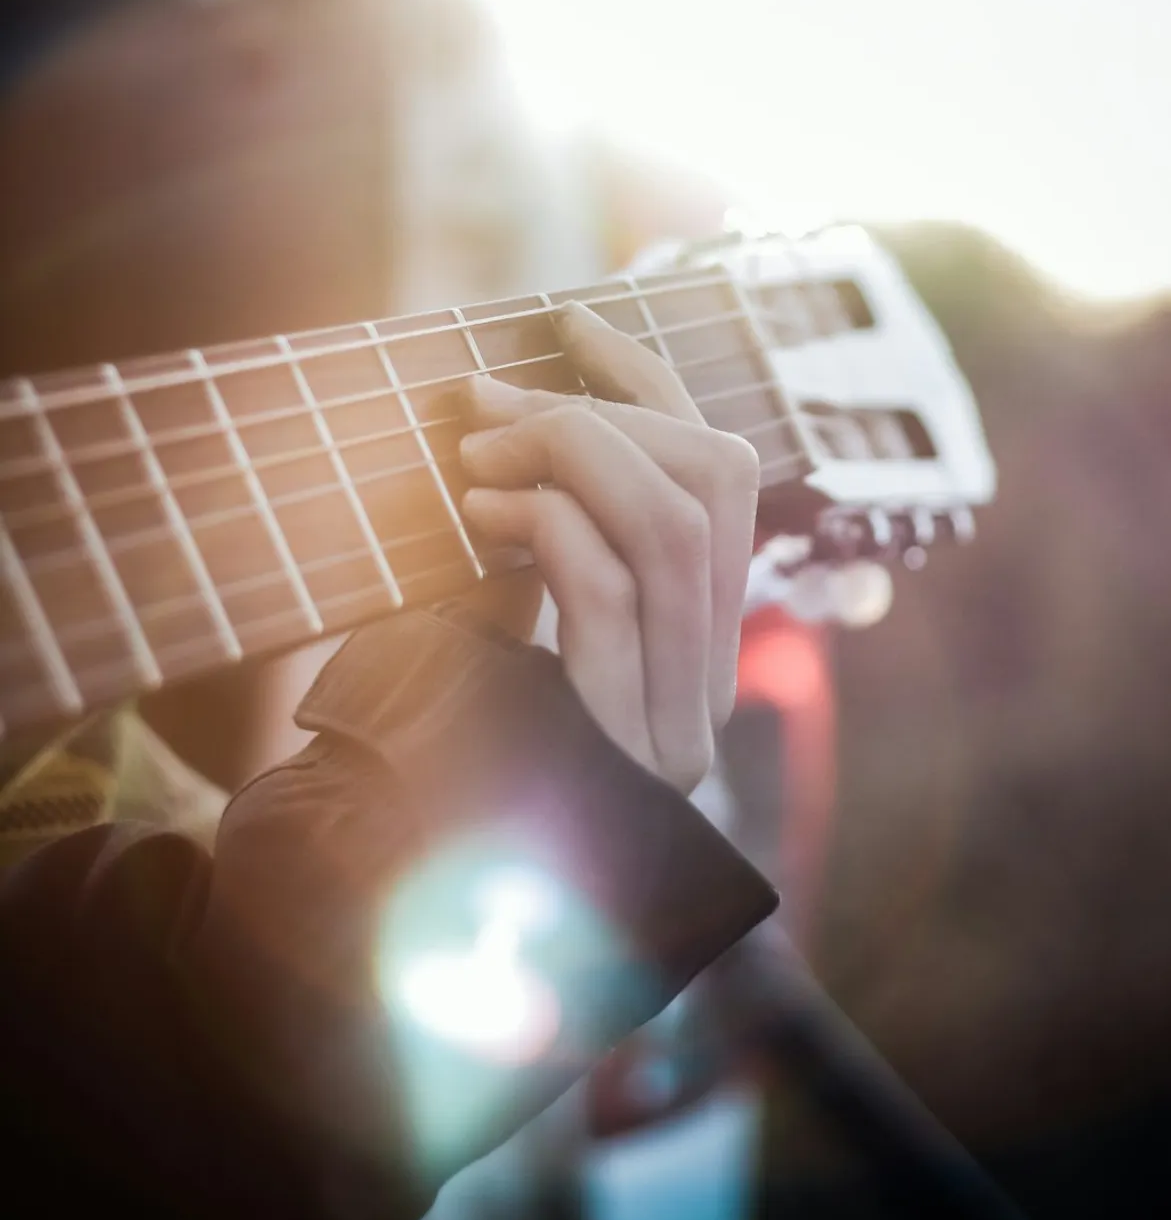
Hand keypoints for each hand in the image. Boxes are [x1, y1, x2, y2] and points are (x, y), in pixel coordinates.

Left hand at [457, 302, 760, 794]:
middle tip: (480, 405)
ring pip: (672, 519)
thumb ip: (539, 533)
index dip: (654, 381)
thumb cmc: (435, 746)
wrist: (399, 903)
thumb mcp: (500, 614)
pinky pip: (607, 585)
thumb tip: (512, 409)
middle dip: (596, 411)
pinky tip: (475, 518)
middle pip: (714, 480)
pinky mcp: (614, 742)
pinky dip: (542, 520)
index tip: (575, 316)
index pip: (723, 474)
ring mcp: (672, 720)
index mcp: (693, 642)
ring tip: (470, 459)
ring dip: (564, 454)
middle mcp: (706, 682)